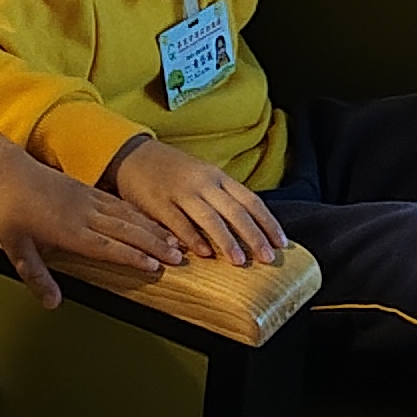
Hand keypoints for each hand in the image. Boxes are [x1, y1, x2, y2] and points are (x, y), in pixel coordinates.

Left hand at [0, 128, 183, 305]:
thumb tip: (52, 303)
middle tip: (177, 256)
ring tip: (173, 240)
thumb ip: (36, 277)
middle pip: (125, 230)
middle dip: (153, 244)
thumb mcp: (16, 249)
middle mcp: (83, 214)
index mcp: (68, 229)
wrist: (8, 171)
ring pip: (127, 216)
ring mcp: (88, 200)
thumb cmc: (11, 210)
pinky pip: (119, 204)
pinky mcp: (88, 190)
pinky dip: (139, 214)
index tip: (153, 266)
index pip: (106, 246)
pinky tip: (150, 220)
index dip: (131, 256)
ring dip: (152, 228)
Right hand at [108, 138, 287, 266]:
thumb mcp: (204, 176)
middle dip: (254, 236)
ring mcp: (181, 192)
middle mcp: (203, 182)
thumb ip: (224, 197)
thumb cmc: (175, 171)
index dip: (268, 223)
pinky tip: (204, 254)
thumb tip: (253, 227)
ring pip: (209, 218)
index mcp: (218, 176)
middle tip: (267, 258)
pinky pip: (179, 223)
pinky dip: (193, 238)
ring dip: (226, 241)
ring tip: (239, 261)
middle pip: (235, 211)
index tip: (281, 243)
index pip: (251, 200)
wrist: (135, 155)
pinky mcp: (159, 202)